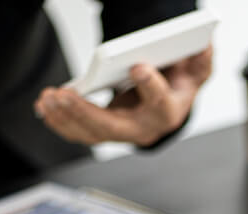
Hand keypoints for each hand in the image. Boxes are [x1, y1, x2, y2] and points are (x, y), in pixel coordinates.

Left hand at [34, 47, 212, 145]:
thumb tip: (203, 46)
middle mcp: (143, 129)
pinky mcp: (102, 131)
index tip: (138, 67)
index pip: (160, 103)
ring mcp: (120, 133)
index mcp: (168, 112)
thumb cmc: (177, 86)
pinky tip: (44, 107)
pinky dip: (59, 121)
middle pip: (112, 127)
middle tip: (65, 95)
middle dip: (85, 113)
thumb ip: (201, 60)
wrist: (167, 105)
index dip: (150, 86)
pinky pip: (78, 132)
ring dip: (66, 118)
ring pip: (90, 134)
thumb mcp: (196, 72)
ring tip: (48, 98)